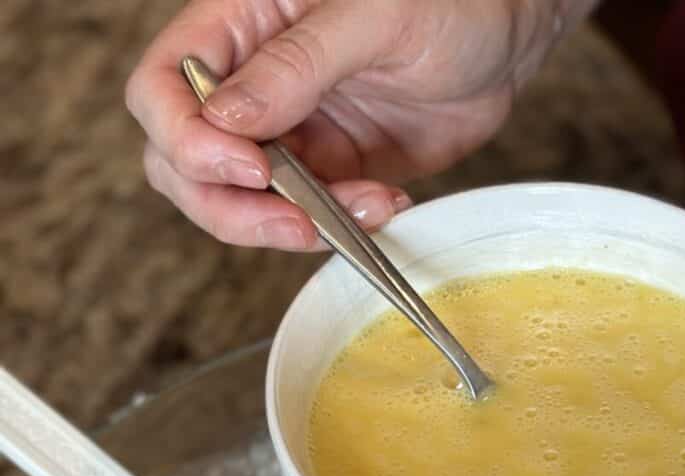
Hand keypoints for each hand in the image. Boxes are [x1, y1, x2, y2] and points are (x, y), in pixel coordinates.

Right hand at [126, 0, 594, 248]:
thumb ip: (297, 65)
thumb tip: (226, 121)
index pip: (163, 88)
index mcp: (241, 25)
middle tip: (294, 222)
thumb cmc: (448, 0)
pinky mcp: (330, 172)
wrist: (505, 37)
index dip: (186, 139)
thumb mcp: (373, 15)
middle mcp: (252, 84)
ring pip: (242, 203)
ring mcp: (290, 134)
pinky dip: (341, 227)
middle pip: (185, 163)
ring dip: (293, 225)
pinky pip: (308, 217)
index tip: (248, 166)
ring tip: (364, 207)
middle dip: (230, 206)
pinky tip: (385, 205)